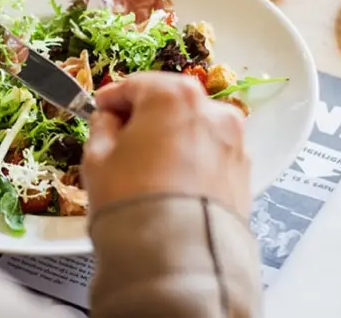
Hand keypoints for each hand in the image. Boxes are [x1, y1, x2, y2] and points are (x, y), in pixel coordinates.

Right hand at [82, 72, 250, 216]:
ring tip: (147, 165)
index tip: (100, 109)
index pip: (135, 84)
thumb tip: (108, 120)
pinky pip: (210, 154)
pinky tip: (171, 182)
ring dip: (171, 137)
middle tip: (121, 136)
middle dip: (145, 115)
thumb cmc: (132, 201)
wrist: (177, 256)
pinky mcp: (243, 172)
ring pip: (193, 128)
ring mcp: (233, 141)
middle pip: (170, 102)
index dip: (112, 98)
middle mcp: (211, 110)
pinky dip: (192, 159)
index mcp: (172, 96)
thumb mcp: (97, 158)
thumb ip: (102, 127)